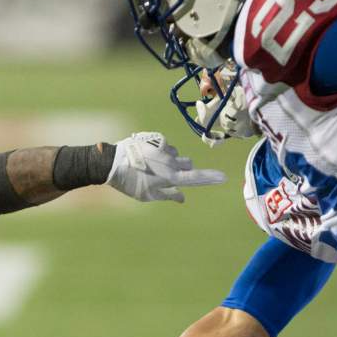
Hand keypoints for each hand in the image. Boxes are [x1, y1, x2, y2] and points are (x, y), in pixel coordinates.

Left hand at [106, 132, 225, 202]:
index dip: (210, 178)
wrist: (111, 163)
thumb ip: (168, 195)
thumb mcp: (147, 195)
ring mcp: (163, 149)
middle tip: (167, 175)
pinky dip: (161, 151)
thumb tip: (183, 197)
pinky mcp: (156, 139)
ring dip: (170, 160)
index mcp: (169, 177)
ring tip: (151, 166)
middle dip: (184, 169)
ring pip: (176, 154)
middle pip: (188, 164)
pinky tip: (146, 155)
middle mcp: (170, 162)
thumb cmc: (129, 183)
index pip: (195, 178)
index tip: (224, 177)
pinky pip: (166, 145)